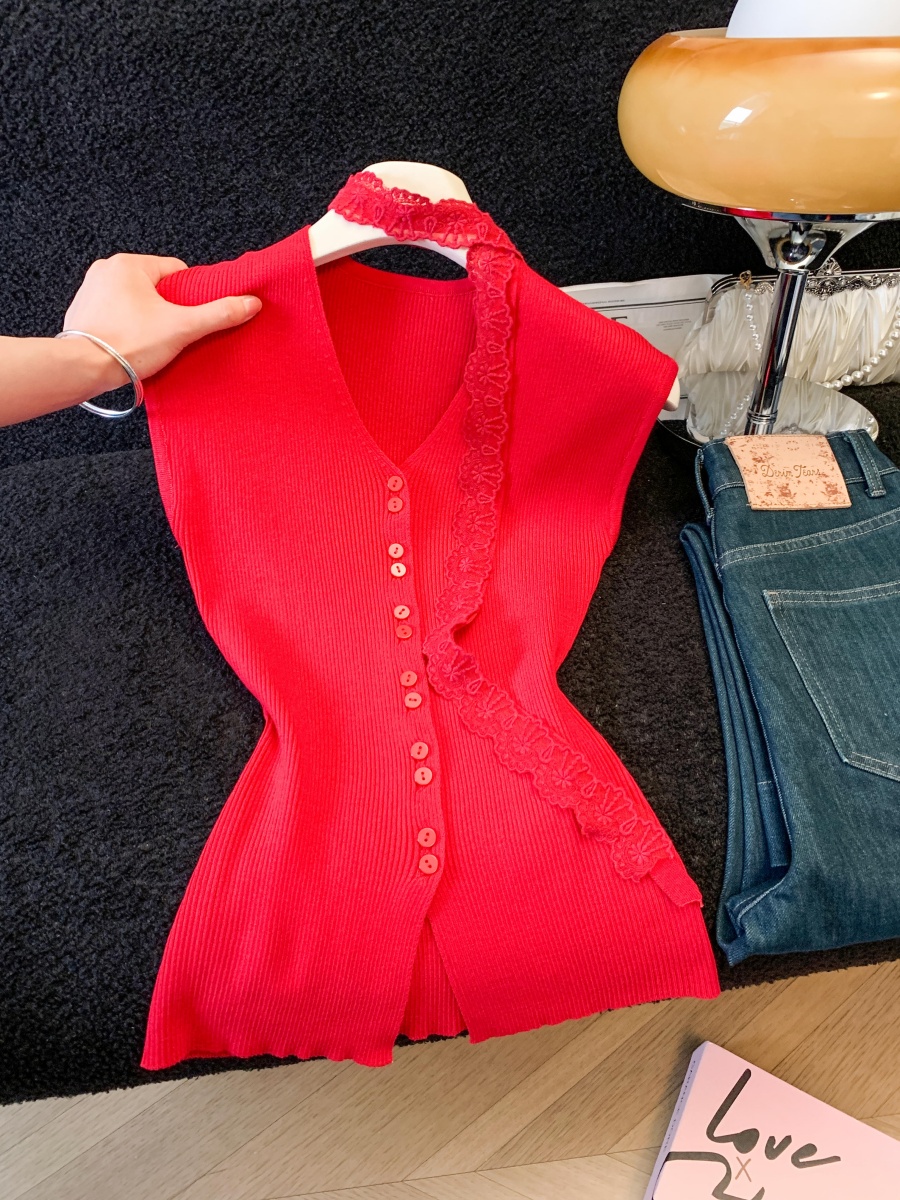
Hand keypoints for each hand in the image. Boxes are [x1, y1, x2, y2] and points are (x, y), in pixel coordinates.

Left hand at [61, 253, 261, 387]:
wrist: (84, 369)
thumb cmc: (127, 344)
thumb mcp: (182, 328)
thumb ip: (218, 314)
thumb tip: (250, 303)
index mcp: (129, 264)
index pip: (175, 271)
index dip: (191, 295)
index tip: (192, 316)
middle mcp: (106, 271)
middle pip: (156, 287)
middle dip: (168, 309)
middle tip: (174, 332)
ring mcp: (91, 291)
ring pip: (135, 301)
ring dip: (147, 318)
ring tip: (152, 341)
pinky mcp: (83, 313)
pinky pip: (116, 314)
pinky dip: (127, 327)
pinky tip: (133, 344)